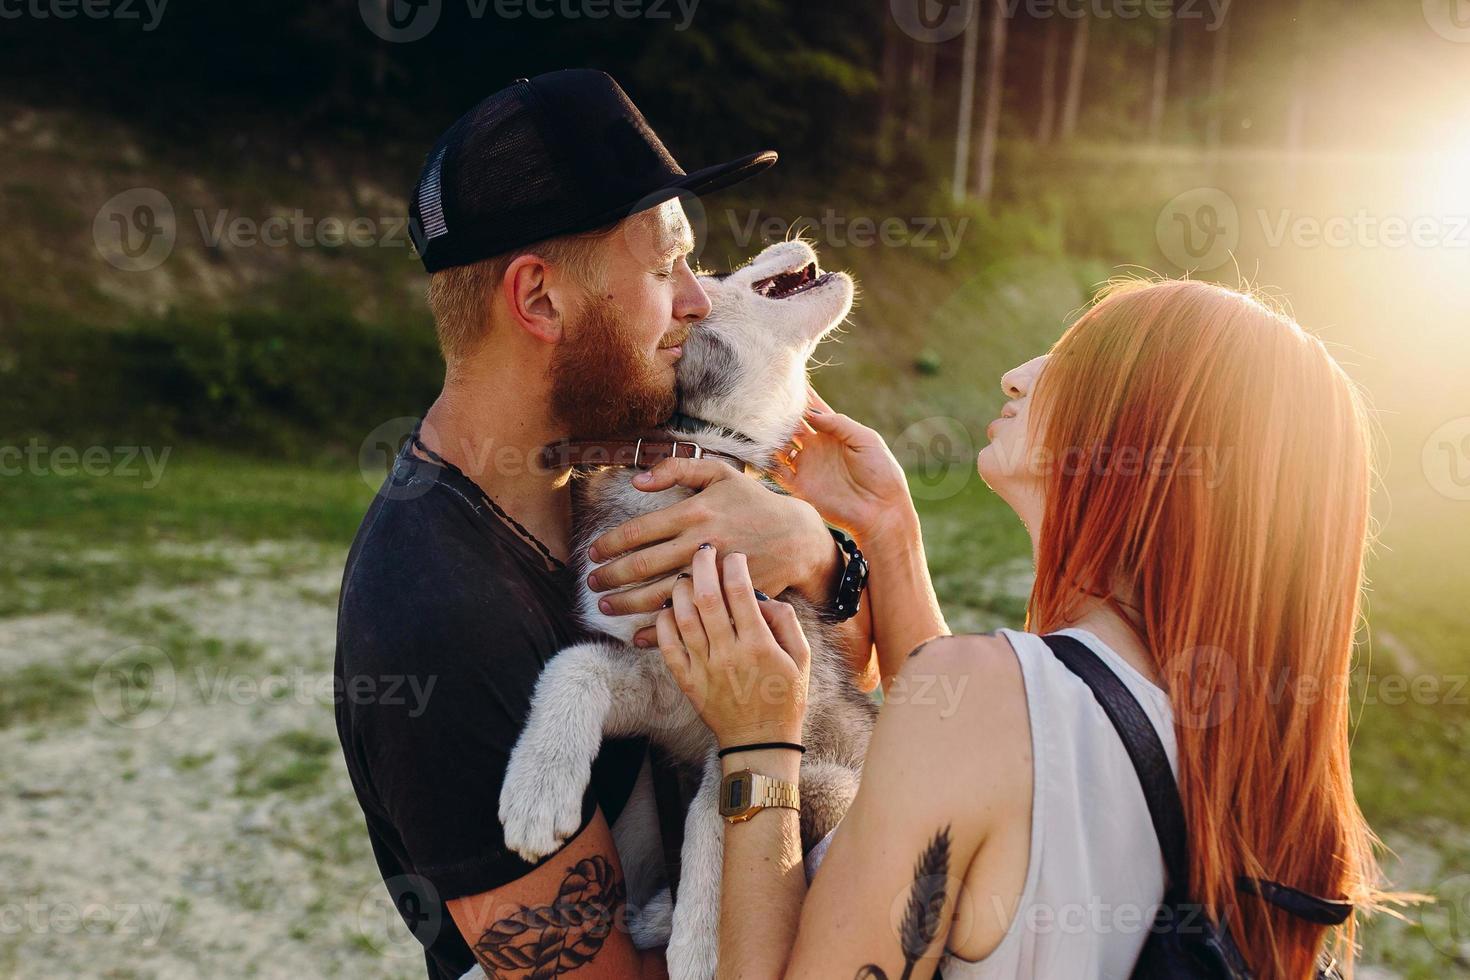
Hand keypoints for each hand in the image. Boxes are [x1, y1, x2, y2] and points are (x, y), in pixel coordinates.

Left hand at [586, 457, 838, 636]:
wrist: (798, 537)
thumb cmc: (754, 502)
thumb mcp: (720, 472)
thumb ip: (677, 468)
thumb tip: (636, 479)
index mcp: (696, 512)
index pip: (639, 530)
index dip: (610, 543)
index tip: (593, 553)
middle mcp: (701, 543)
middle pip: (644, 565)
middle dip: (612, 576)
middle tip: (592, 583)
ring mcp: (714, 574)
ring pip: (660, 593)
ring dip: (627, 603)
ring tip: (604, 606)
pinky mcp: (726, 597)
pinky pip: (688, 616)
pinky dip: (660, 630)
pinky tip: (637, 634)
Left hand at [655, 546, 809, 747]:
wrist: (759, 742)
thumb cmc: (784, 697)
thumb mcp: (802, 658)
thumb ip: (786, 622)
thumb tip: (763, 597)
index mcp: (759, 645)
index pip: (741, 592)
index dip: (734, 566)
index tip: (734, 556)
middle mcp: (728, 653)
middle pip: (706, 597)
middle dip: (702, 565)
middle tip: (704, 550)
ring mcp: (704, 668)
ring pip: (682, 617)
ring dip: (681, 590)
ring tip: (687, 577)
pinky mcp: (687, 681)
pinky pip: (666, 645)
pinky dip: (663, 622)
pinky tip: (669, 608)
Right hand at [771, 386, 914, 544]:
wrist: (880, 510)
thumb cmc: (881, 472)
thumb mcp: (866, 440)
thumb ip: (839, 424)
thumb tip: (811, 413)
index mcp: (834, 433)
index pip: (812, 409)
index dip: (800, 396)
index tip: (785, 380)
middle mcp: (816, 447)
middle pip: (791, 425)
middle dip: (779, 412)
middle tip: (764, 398)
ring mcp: (807, 466)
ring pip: (779, 445)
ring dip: (769, 434)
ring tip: (756, 420)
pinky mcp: (800, 486)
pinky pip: (776, 471)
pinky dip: (765, 460)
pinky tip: (756, 448)